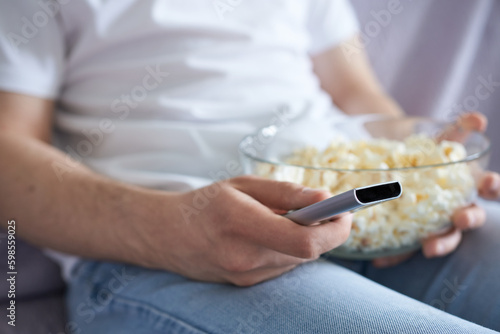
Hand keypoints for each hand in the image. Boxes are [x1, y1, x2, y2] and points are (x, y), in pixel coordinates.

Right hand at [143, 176, 351, 285]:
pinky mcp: (247, 284)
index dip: (335, 228)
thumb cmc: (204, 204)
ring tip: (285, 219)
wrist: (167, 236)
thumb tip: (325, 198)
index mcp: (241, 223)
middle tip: (319, 208)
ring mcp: (246, 276)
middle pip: (307, 252)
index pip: (304, 241)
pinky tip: (270, 234)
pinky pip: (284, 266)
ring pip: (298, 260)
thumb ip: (286, 192)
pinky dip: (289, 249)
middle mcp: (245, 257)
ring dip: (305, 239)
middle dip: (323, 230)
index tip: (345, 212)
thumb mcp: (243, 185)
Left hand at [373, 112, 499, 267]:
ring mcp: (432, 223)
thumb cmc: (426, 154)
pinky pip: (404, 249)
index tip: (487, 182)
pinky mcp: (409, 236)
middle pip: (470, 217)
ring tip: (429, 247)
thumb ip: (460, 128)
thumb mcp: (440, 138)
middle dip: (469, 218)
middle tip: (461, 217)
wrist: (393, 163)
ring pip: (444, 238)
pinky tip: (381, 260)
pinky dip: (394, 256)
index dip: (492, 187)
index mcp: (466, 185)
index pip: (489, 189)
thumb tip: (479, 118)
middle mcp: (455, 207)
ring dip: (441, 243)